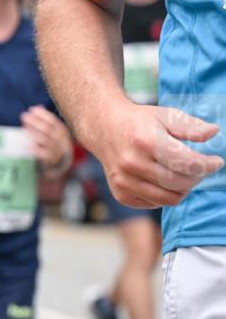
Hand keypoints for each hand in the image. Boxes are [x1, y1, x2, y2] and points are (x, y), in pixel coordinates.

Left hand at [21, 105, 71, 169]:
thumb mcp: (53, 130)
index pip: (52, 119)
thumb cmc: (53, 142)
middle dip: (35, 121)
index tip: (31, 109)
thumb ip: (45, 120)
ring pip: (44, 139)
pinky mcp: (48, 158)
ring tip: (24, 126)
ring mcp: (54, 148)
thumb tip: (37, 106)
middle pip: (47, 128)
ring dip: (33, 131)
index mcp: (61, 129)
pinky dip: (36, 148)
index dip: (42, 114)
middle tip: (23, 116)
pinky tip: (29, 144)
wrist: (59, 161)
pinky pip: (42, 153)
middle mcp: (59, 138)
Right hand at [86, 101, 223, 207]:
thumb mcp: (165, 115)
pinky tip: (164, 180)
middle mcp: (132, 164)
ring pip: (169, 198)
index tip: (216, 162)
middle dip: (197, 177)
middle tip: (199, 168)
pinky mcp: (121, 194)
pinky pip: (155, 203)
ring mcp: (124, 181)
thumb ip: (190, 126)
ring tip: (184, 175)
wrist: (104, 129)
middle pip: (180, 183)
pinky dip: (166, 195)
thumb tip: (212, 132)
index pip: (186, 163)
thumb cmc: (139, 122)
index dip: (207, 165)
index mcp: (145, 141)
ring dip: (184, 189)